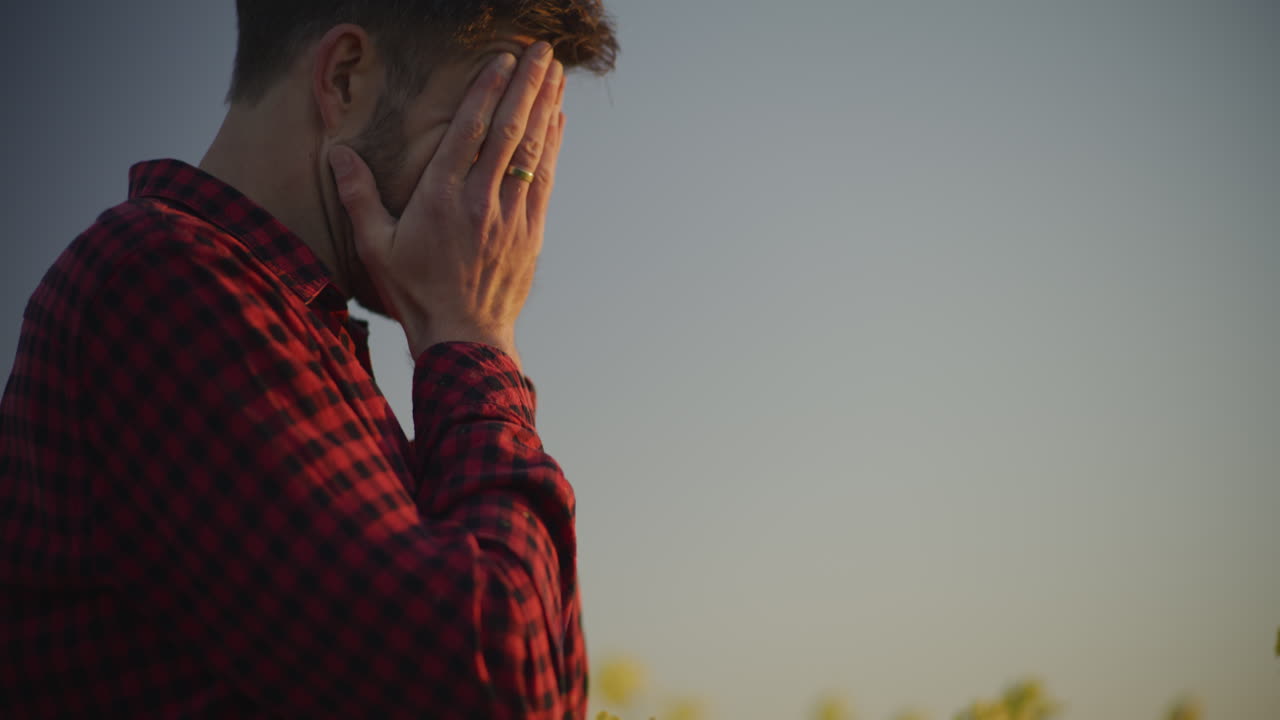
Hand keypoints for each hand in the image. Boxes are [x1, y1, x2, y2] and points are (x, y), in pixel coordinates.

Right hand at [328, 42, 566, 365]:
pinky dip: (552, 147)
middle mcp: (479, 201)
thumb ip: (358, 196)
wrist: (463, 338)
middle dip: (527, 87)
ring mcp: (510, 217)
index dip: (487, 91)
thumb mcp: (375, 247)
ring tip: (556, 74)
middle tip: (543, 52)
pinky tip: (558, 121)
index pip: (468, 131)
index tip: (502, 60)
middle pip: (508, 132)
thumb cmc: (415, 293)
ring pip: (531, 151)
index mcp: (440, 198)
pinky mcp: (530, 233)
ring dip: (545, 108)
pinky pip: (544, 180)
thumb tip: (338, 154)